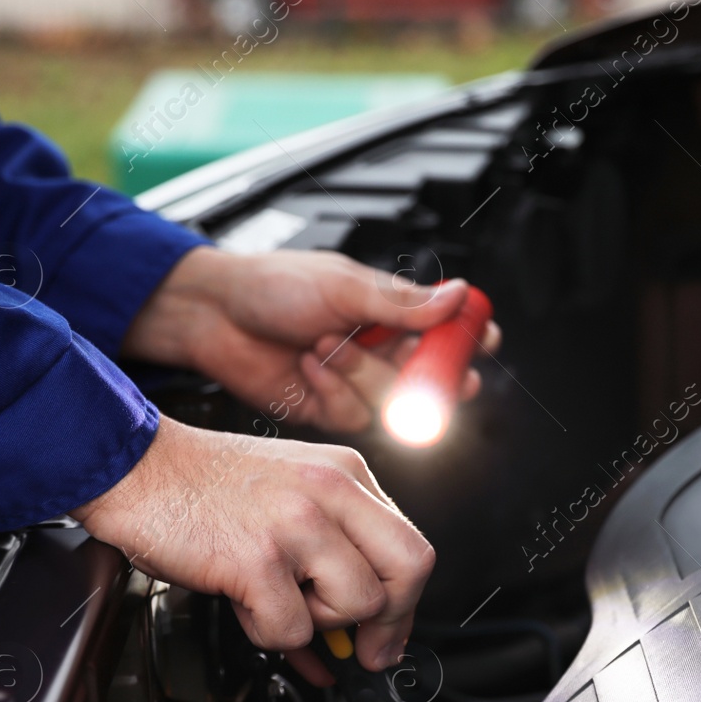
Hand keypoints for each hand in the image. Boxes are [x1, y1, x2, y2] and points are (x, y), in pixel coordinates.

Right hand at [69, 417, 431, 681]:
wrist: (135, 467)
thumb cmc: (202, 484)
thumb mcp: (286, 499)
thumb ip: (330, 554)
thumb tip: (354, 631)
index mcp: (345, 474)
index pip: (410, 545)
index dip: (405, 601)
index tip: (386, 633)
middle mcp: (331, 491)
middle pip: (409, 570)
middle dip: (389, 623)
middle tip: (361, 650)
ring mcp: (298, 523)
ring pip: (357, 605)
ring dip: (316, 624)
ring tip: (276, 601)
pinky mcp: (259, 559)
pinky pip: (292, 629)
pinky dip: (267, 632)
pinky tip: (245, 603)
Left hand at [122, 247, 500, 432]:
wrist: (215, 315)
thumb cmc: (272, 286)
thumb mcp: (344, 286)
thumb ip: (403, 303)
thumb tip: (457, 296)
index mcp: (389, 311)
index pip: (444, 328)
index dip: (469, 338)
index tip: (485, 341)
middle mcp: (378, 348)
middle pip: (429, 376)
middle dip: (436, 380)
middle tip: (446, 380)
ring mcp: (354, 380)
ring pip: (390, 400)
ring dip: (362, 374)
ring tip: (328, 343)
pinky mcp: (327, 408)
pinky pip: (352, 415)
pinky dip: (332, 390)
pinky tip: (309, 365)